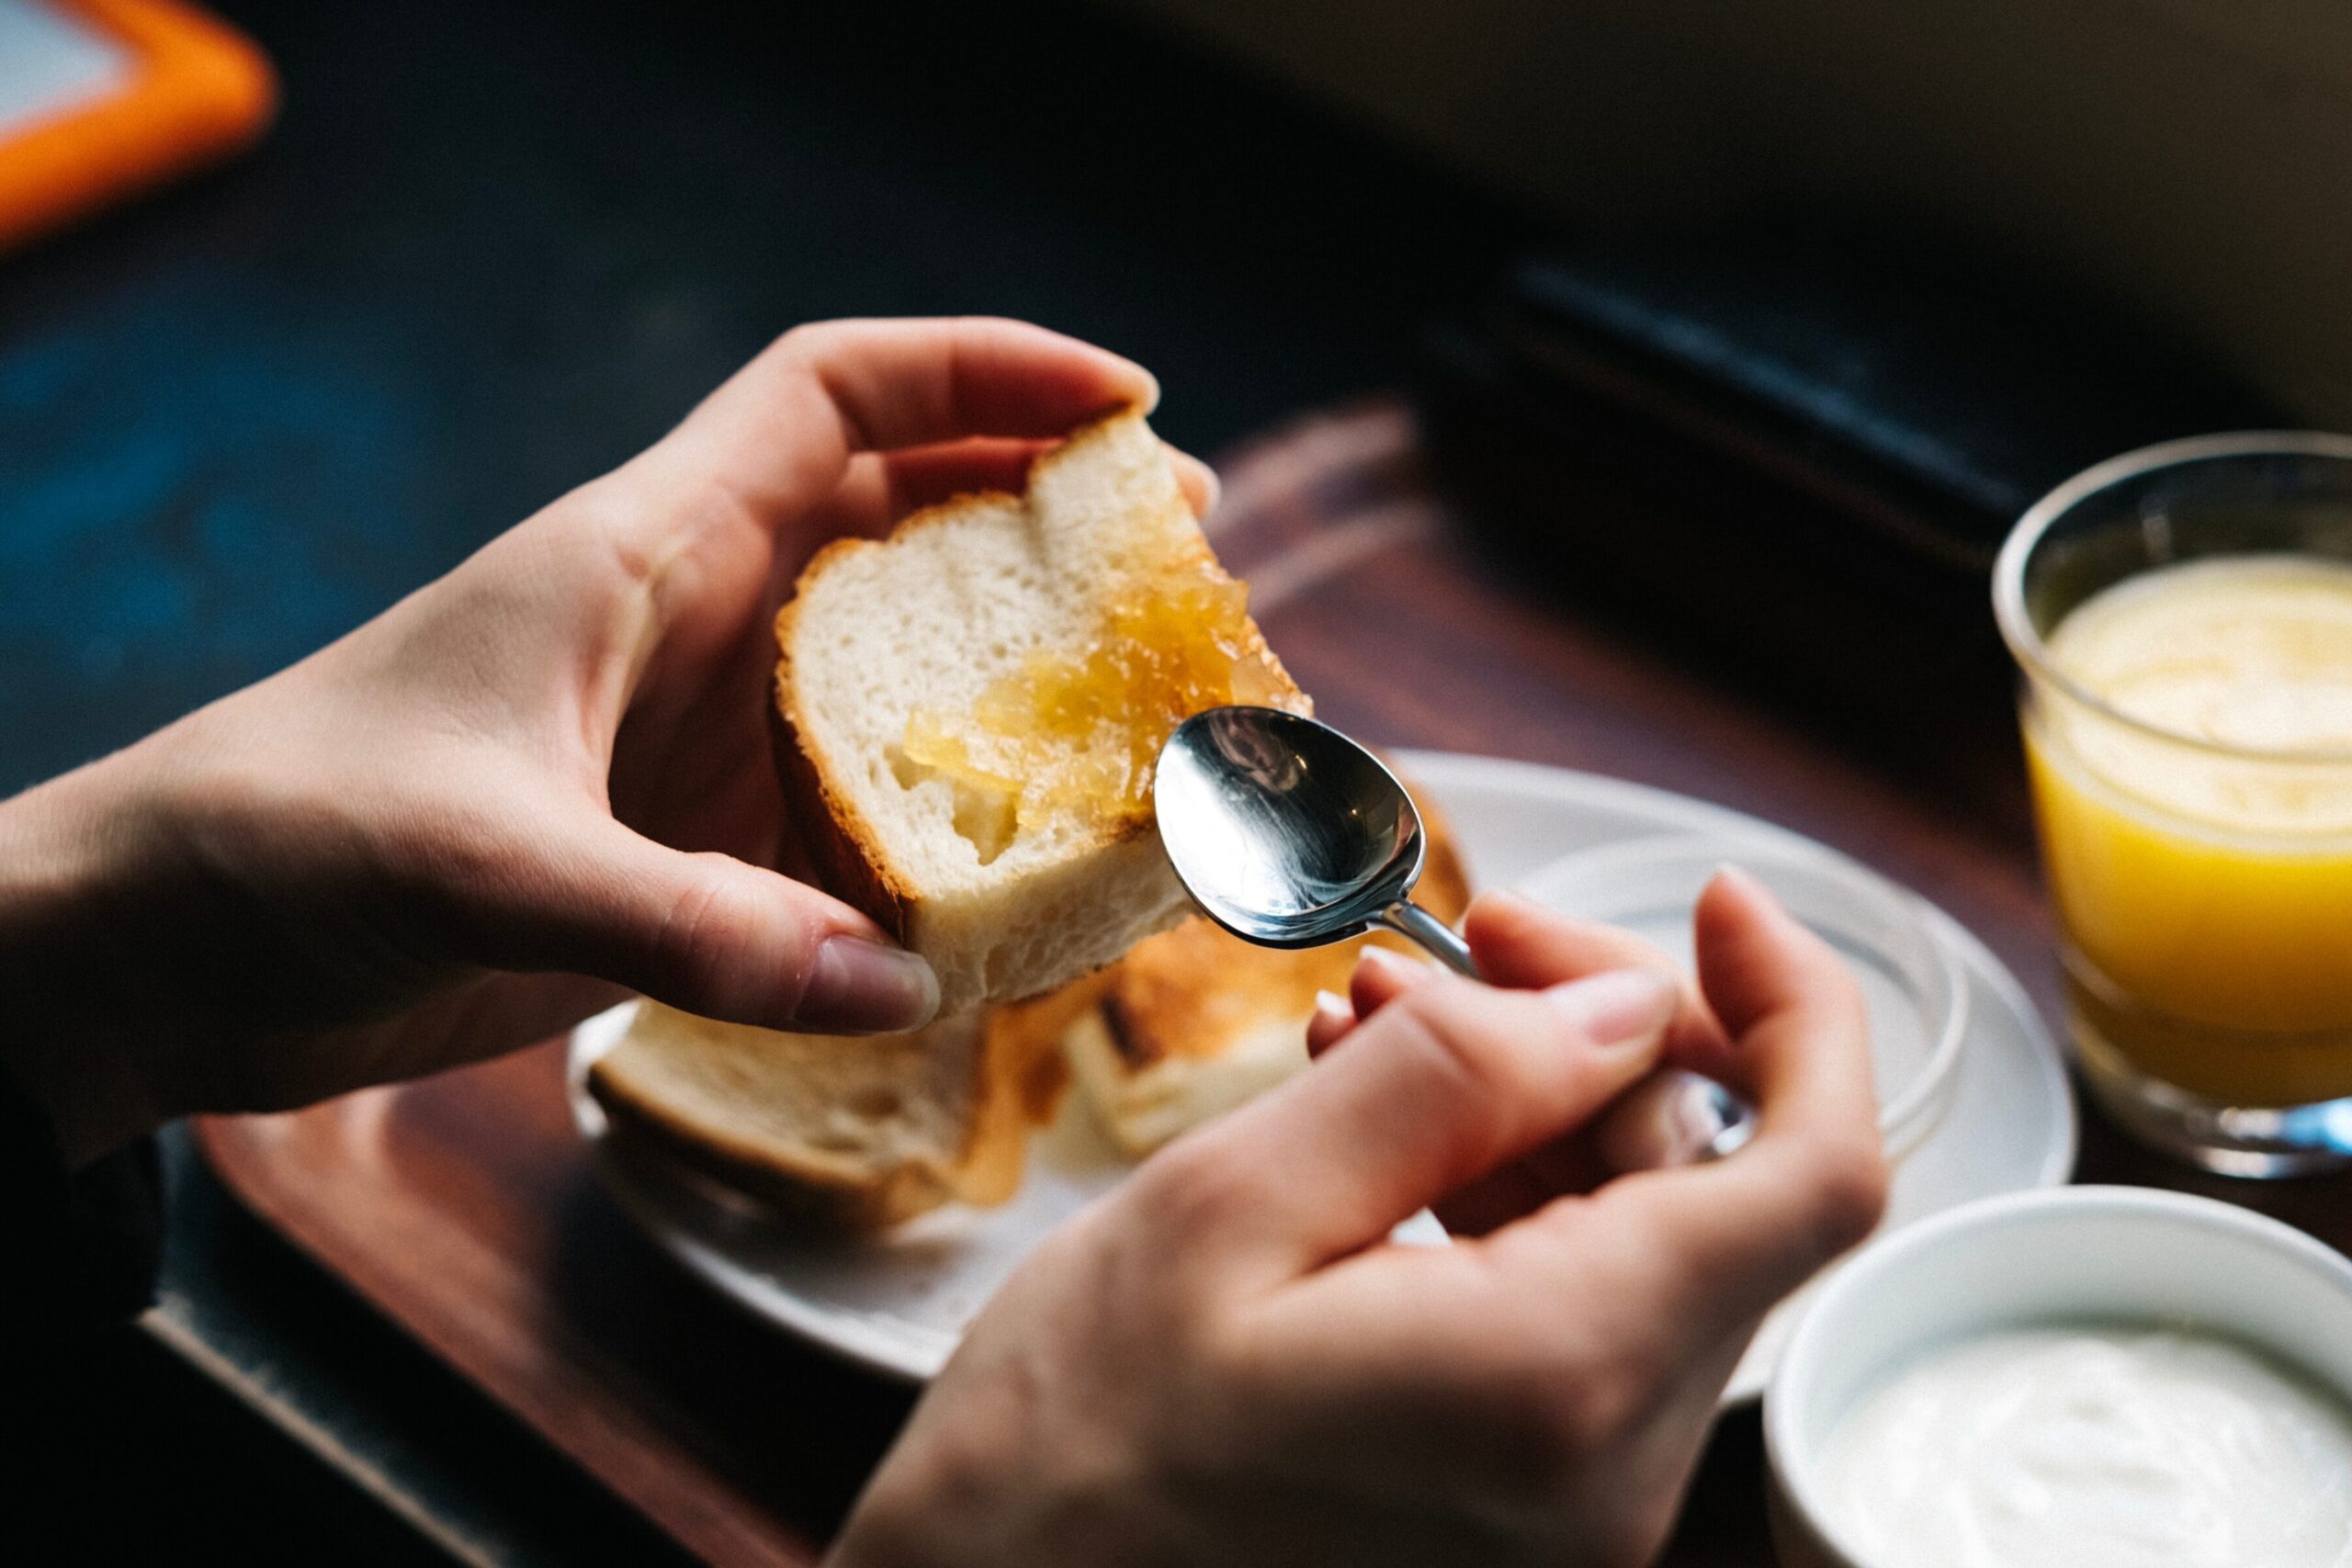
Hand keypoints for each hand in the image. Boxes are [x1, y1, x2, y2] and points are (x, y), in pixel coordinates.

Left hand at [0, 318, 1209, 1164]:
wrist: (171, 944)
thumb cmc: (294, 838)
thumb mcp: (495, 863)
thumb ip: (699, 927)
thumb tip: (902, 983)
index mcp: (647, 547)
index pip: (838, 391)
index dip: (989, 367)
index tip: (1130, 399)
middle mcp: (693, 621)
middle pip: (904, 516)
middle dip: (1046, 515)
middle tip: (1182, 557)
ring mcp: (698, 734)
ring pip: (895, 667)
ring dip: (1011, 675)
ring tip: (1143, 708)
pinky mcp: (689, 845)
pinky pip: (852, 811)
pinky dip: (944, 826)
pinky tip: (1019, 873)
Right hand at [831, 877, 1886, 1567]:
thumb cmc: (1068, 1447)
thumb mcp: (1231, 1209)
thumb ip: (1450, 1086)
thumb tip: (1624, 1008)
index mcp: (1558, 1385)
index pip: (1816, 1179)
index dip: (1800, 1012)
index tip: (1718, 904)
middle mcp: (1609, 1477)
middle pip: (1712, 1195)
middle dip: (1604, 1040)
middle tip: (1459, 946)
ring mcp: (1573, 1515)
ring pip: (1638, 1250)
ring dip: (1533, 1113)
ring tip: (1370, 1024)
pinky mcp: (1522, 1521)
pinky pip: (1568, 1322)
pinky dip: (1498, 1205)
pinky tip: (1374, 1133)